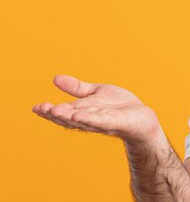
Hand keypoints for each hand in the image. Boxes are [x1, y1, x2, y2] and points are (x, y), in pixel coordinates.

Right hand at [32, 75, 160, 142]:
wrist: (142, 118)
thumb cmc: (119, 107)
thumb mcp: (96, 93)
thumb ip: (77, 88)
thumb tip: (55, 78)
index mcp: (83, 112)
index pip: (63, 112)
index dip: (49, 111)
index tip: (35, 108)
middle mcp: (89, 119)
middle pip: (69, 117)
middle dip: (55, 114)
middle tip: (40, 109)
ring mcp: (102, 122)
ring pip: (82, 120)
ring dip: (68, 117)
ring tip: (54, 111)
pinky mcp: (116, 123)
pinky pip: (101, 121)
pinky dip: (89, 119)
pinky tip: (78, 115)